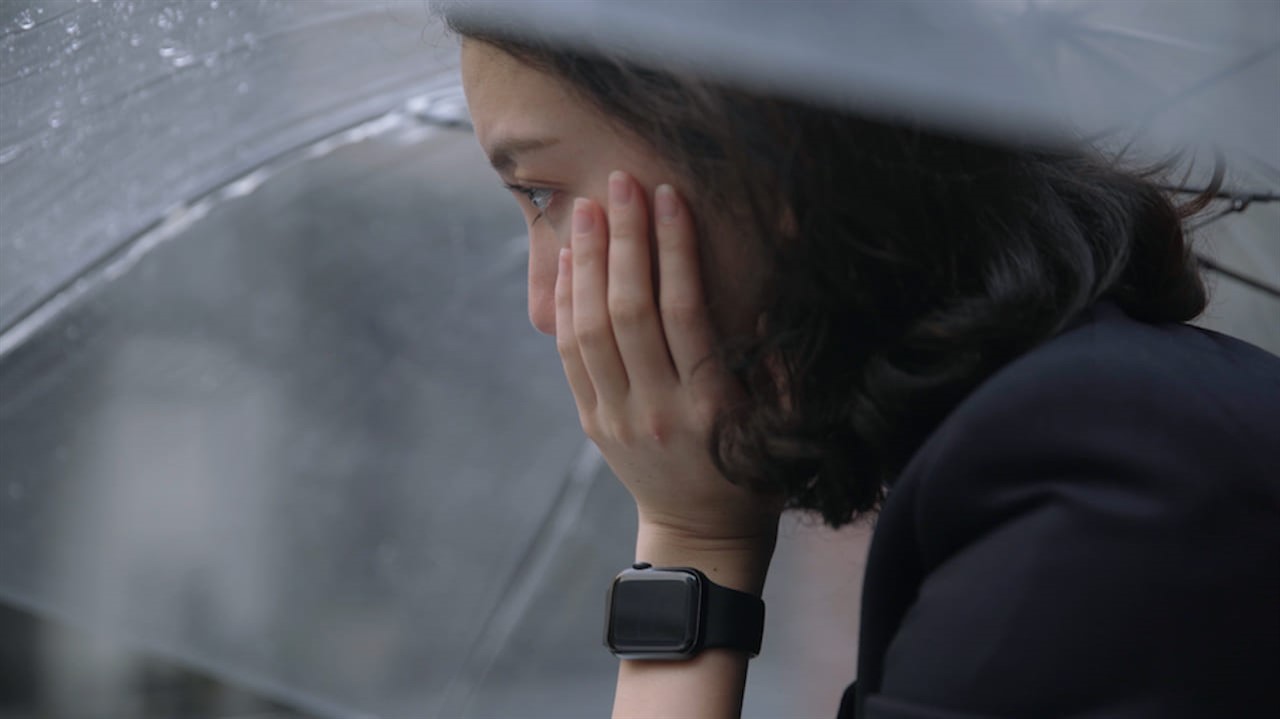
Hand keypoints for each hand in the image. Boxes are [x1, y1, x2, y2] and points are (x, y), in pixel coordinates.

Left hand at [556, 170, 782, 553]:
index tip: (670, 197)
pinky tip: (569, 263)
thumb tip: (761, 289)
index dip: (674, 249)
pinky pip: (570, 355)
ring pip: (590, 329)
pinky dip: (566, 305)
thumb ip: (775, 362)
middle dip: (623, 240)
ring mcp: (617, 417)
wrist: (700, 535)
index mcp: (711, 406)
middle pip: (630, 311)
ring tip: (586, 210)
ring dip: (586, 264)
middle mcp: (657, 409)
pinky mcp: (592, 422)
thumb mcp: (780, 423)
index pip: (684, 312)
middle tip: (620, 183)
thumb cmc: (751, 470)